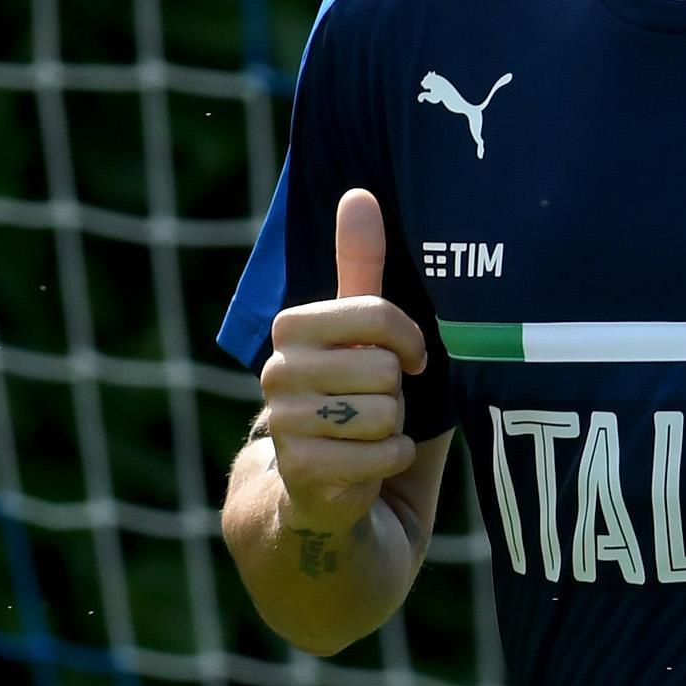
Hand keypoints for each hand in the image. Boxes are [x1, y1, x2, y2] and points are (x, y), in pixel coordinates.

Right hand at [259, 189, 427, 526]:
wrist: (325, 492)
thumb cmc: (353, 398)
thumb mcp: (359, 331)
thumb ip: (359, 266)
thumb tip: (358, 193)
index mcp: (291, 328)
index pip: (377, 315)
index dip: (408, 340)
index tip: (407, 357)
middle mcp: (276, 372)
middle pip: (384, 368)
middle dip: (397, 392)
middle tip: (375, 404)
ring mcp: (283, 424)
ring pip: (386, 411)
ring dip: (394, 429)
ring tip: (367, 435)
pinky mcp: (301, 471)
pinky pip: (381, 453)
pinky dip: (390, 462)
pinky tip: (368, 466)